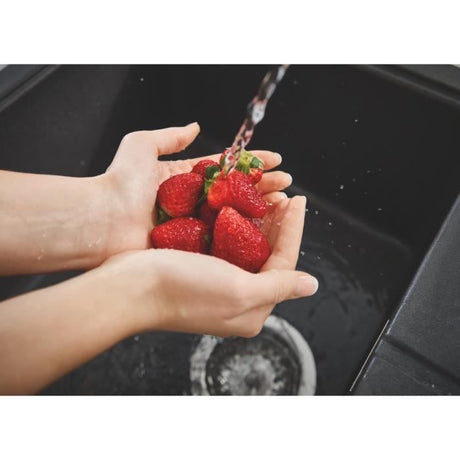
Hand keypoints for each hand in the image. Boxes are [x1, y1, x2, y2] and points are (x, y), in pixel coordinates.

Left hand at [97, 122, 292, 261]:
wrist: (101, 222)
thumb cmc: (118, 183)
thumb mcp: (141, 146)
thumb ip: (170, 136)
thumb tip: (193, 126)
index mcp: (185, 179)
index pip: (227, 169)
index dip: (253, 164)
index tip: (276, 160)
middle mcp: (193, 203)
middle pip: (236, 194)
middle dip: (264, 188)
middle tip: (287, 185)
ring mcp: (194, 226)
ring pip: (235, 217)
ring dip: (260, 210)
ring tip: (284, 204)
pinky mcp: (191, 247)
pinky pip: (222, 241)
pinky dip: (244, 237)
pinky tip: (265, 232)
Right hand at [101, 195, 316, 337]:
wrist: (130, 288)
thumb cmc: (182, 289)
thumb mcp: (239, 290)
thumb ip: (279, 286)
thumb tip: (311, 286)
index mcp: (252, 310)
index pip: (285, 264)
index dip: (294, 230)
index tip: (298, 200)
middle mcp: (238, 300)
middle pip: (268, 255)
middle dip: (278, 224)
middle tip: (283, 195)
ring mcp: (218, 285)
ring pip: (248, 248)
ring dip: (258, 222)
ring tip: (266, 197)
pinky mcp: (200, 271)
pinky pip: (226, 245)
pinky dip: (235, 225)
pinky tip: (237, 208)